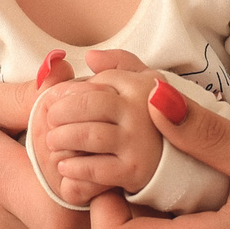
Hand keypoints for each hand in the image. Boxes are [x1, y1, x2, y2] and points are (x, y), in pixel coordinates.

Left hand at [34, 62, 163, 204]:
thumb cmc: (153, 119)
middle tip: (50, 122)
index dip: (69, 92)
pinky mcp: (135, 171)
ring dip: (63, 139)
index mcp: (140, 86)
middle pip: (88, 105)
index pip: (94, 83)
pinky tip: (65, 166)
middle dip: (60, 113)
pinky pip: (95, 169)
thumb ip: (119, 64)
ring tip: (53, 142)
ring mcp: (139, 143)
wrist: (180, 162)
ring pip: (88, 136)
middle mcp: (141, 111)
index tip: (57, 100)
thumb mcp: (145, 84)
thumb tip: (90, 57)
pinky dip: (74, 167)